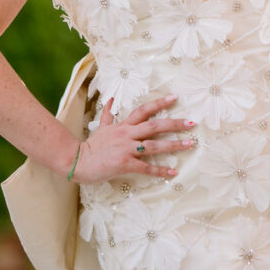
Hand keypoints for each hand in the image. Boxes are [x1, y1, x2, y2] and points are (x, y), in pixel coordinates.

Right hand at [71, 94, 196, 184]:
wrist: (77, 160)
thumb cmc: (91, 146)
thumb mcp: (101, 127)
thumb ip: (107, 114)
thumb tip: (109, 99)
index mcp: (123, 125)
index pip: (144, 110)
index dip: (159, 103)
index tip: (174, 98)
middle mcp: (127, 134)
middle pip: (154, 125)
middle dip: (174, 123)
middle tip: (191, 122)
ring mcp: (127, 149)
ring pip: (154, 145)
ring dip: (174, 145)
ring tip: (190, 144)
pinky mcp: (125, 164)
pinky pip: (146, 167)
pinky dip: (160, 170)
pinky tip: (173, 172)